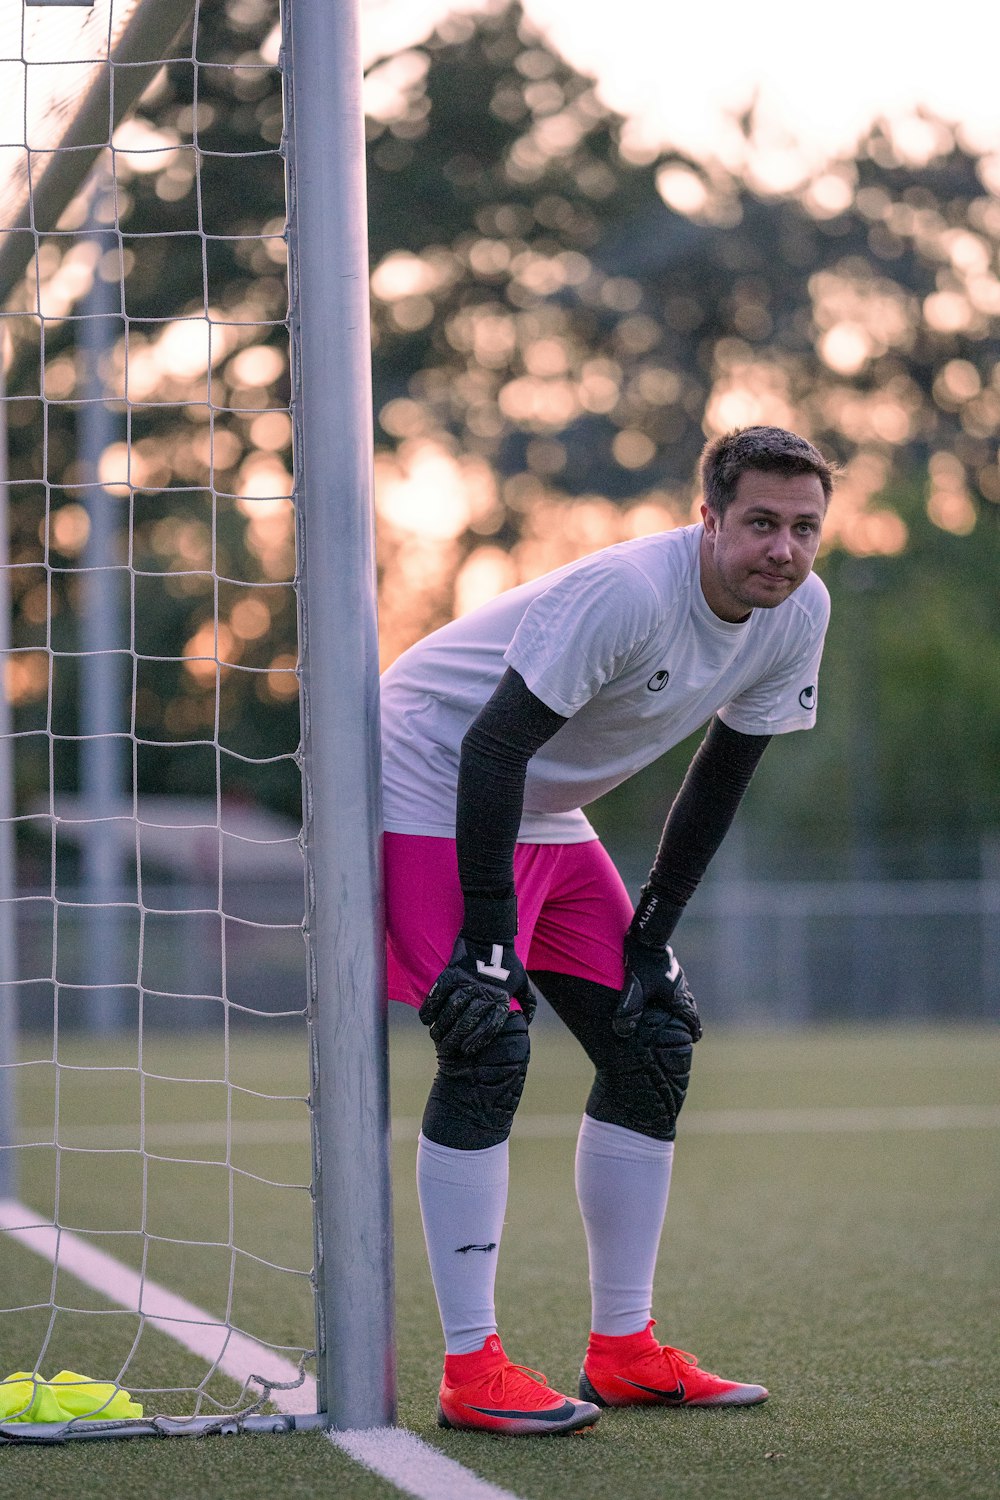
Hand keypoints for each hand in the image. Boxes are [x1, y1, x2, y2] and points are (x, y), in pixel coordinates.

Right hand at [419, 936, 538, 1056]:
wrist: (490, 934)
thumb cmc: (507, 960)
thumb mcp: (522, 980)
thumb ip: (527, 1001)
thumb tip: (528, 1021)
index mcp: (500, 998)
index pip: (488, 1027)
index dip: (476, 1041)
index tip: (467, 1050)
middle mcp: (483, 993)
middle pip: (466, 1022)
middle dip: (455, 1038)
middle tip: (447, 1049)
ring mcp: (466, 983)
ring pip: (451, 1011)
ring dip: (441, 1026)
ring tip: (435, 1037)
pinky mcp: (452, 973)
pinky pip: (438, 994)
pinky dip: (430, 1007)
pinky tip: (426, 1019)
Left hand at [613, 933, 701, 1042]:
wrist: (645, 935)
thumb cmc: (642, 962)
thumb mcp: (634, 988)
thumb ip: (629, 1010)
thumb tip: (623, 1031)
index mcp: (676, 995)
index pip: (690, 1016)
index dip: (694, 1028)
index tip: (695, 1038)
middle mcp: (680, 986)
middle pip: (689, 1006)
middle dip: (690, 1019)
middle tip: (690, 1030)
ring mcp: (676, 975)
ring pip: (683, 994)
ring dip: (683, 1005)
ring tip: (680, 1014)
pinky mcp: (669, 966)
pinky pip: (676, 985)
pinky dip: (675, 994)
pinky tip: (666, 993)